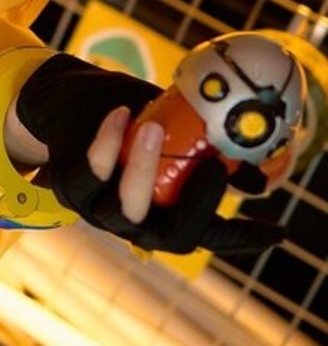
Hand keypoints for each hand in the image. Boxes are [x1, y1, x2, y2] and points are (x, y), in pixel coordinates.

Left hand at [15, 54, 283, 259]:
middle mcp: (135, 224)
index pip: (208, 236)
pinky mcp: (70, 186)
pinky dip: (107, 143)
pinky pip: (89, 173)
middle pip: (171, 238)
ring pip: (125, 210)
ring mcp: (99, 209)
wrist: (71, 106)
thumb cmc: (133, 123)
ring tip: (157, 129)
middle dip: (196, 208)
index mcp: (164, 216)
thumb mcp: (175, 134)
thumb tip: (257, 179)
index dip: (241, 239)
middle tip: (215, 170)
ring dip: (143, 170)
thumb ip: (207, 153)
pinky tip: (123, 113)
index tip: (275, 231)